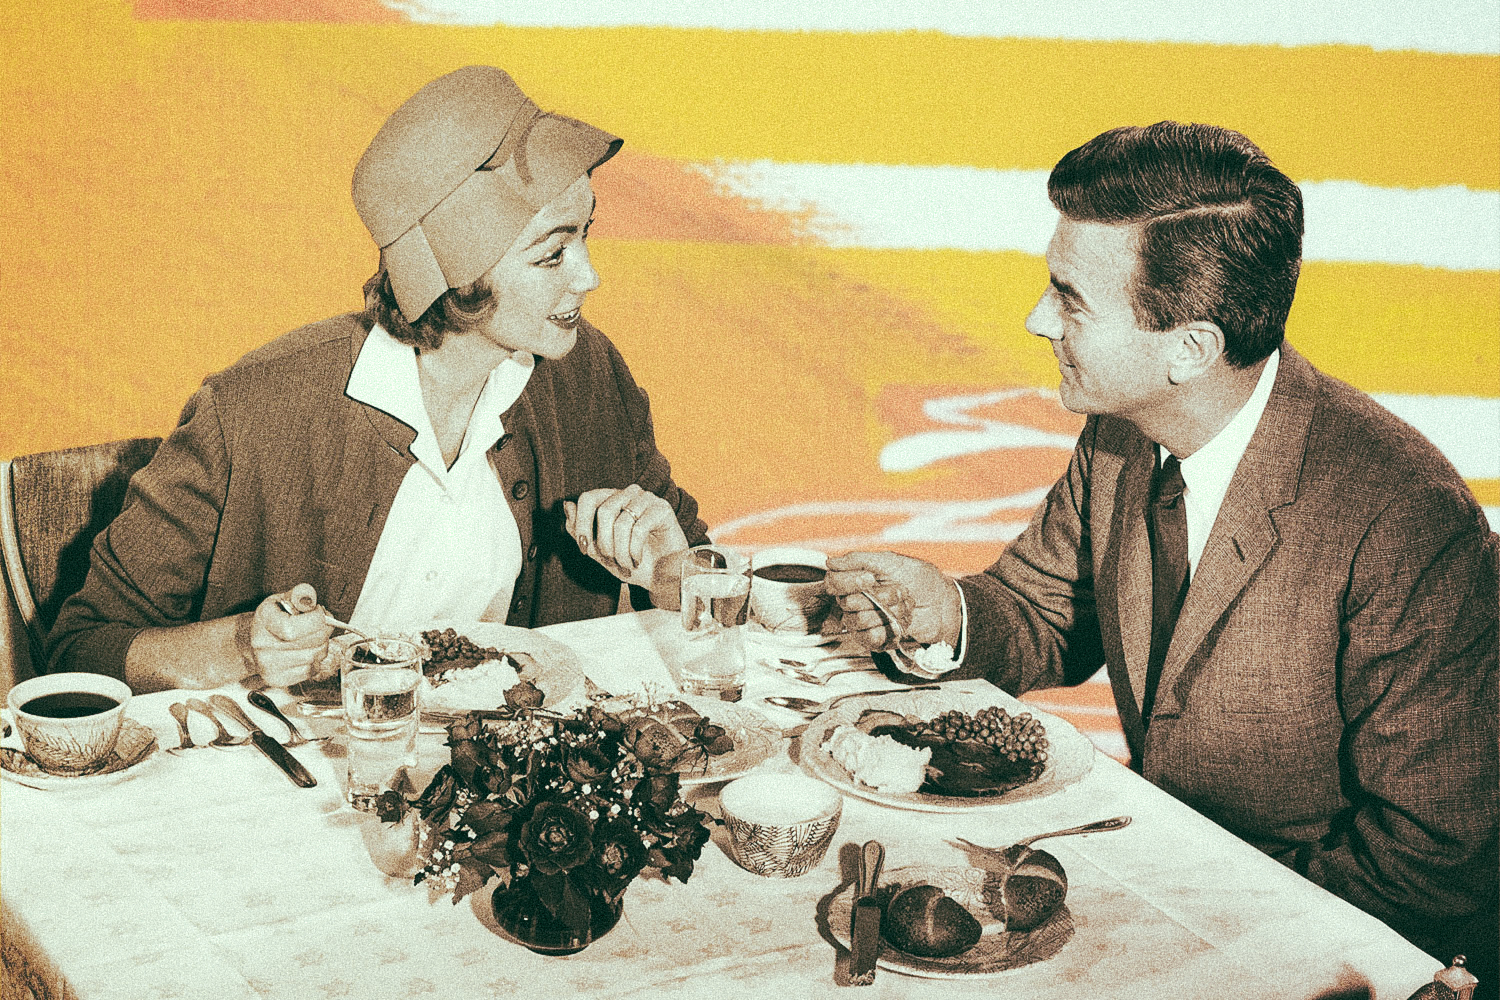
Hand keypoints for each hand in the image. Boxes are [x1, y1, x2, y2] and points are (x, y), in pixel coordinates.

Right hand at [245, 583, 335, 686]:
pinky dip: (315, 661)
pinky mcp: (278, 680)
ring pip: (315, 657)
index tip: (320, 612)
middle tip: (321, 623)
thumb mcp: (282, 600)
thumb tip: (309, 597)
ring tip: (312, 637)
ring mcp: (269, 666)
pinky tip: (306, 651)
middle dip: (325, 630)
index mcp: (263, 621)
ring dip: (322, 645)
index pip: (293, 628)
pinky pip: (311, 671)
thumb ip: (299, 595)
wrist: (252, 642)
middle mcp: (263, 645)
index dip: (316, 619)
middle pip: (311, 642)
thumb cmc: (273, 619)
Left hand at [565, 484, 688, 589]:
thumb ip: (580, 530)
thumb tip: (566, 504)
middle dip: (604, 543)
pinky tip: (637, 560)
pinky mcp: (663, 509)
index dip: (582, 523)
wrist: (659, 576)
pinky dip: (634, 550)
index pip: (589, 498)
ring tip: (626, 564)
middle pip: (604, 511)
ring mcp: (647, 499)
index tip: (585, 549)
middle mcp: (629, 493)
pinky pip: (639, 528)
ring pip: (622, 522)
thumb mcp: (598, 551)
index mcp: (612, 498)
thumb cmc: (630, 562)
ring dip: (621, 551)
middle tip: (611, 561)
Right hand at [823, 551, 961, 649]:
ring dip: (888, 611)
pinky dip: (888, 629)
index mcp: (856, 580)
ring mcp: (864, 621)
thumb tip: (831, 562)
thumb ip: (859, 560)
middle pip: (846, 603)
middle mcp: (856, 601)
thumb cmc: (921, 581)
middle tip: (899, 591)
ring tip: (904, 606)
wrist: (943, 605)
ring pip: (859, 620)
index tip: (870, 578)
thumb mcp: (892, 562)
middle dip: (879, 596)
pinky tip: (901, 622)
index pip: (833, 582)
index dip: (849, 582)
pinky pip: (868, 638)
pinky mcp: (874, 639)